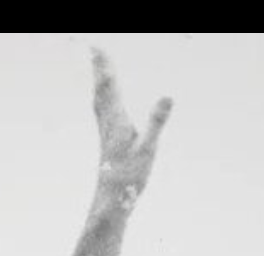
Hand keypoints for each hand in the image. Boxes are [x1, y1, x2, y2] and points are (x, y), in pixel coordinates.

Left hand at [90, 48, 171, 213]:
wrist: (111, 200)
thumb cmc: (130, 176)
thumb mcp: (149, 147)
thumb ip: (157, 121)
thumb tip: (168, 96)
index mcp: (117, 120)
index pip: (109, 87)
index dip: (105, 66)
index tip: (99, 47)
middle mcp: (108, 123)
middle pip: (101, 89)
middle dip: (100, 67)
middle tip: (95, 47)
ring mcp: (106, 132)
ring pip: (99, 99)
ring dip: (99, 80)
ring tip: (98, 67)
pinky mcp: (108, 140)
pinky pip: (102, 111)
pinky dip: (102, 97)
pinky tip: (103, 100)